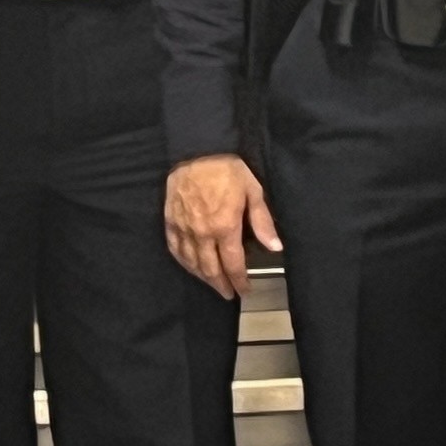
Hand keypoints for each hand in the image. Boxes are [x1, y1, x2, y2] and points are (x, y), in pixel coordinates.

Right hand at [166, 154, 283, 299]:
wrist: (196, 151)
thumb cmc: (228, 169)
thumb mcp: (253, 191)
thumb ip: (262, 222)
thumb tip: (275, 247)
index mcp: (225, 228)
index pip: (233, 264)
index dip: (239, 281)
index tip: (245, 290)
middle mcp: (203, 234)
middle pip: (211, 269)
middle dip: (221, 285)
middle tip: (228, 294)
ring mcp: (184, 229)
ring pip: (192, 263)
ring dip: (203, 277)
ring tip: (212, 284)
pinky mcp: (170, 222)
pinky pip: (175, 249)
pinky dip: (183, 262)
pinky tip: (189, 267)